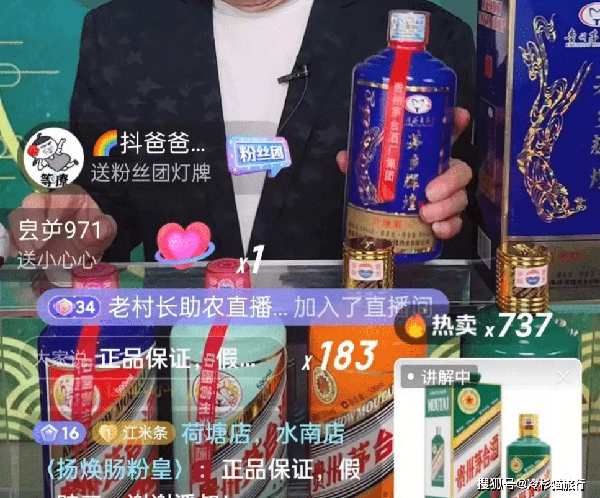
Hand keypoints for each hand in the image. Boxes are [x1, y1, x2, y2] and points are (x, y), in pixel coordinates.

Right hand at [8, 184, 116, 264]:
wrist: (85, 249)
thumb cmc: (94, 234)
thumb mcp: (105, 231)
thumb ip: (106, 227)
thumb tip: (102, 227)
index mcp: (70, 196)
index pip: (56, 195)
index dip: (50, 208)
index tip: (51, 226)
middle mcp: (48, 203)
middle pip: (31, 203)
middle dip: (31, 222)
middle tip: (39, 245)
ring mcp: (34, 217)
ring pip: (18, 216)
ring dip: (21, 234)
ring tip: (33, 252)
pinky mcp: (24, 231)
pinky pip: (11, 232)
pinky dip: (11, 242)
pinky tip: (15, 253)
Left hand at [336, 107, 471, 239]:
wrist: (387, 223)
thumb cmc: (385, 190)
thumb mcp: (372, 173)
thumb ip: (361, 163)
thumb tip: (344, 158)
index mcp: (429, 157)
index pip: (447, 134)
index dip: (457, 122)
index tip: (460, 117)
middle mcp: (443, 174)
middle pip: (461, 170)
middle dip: (450, 181)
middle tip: (429, 192)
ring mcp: (448, 198)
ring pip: (460, 198)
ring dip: (445, 207)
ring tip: (425, 214)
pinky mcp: (447, 220)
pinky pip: (456, 223)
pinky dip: (449, 227)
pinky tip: (437, 229)